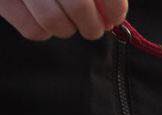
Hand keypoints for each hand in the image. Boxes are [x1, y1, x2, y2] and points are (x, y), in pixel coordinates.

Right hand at [0, 0, 125, 40]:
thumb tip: (114, 15)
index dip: (114, 7)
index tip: (115, 16)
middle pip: (78, 6)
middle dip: (92, 25)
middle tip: (92, 27)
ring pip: (55, 23)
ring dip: (67, 28)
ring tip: (65, 17)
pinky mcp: (3, 1)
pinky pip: (33, 30)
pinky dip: (44, 30)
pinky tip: (43, 16)